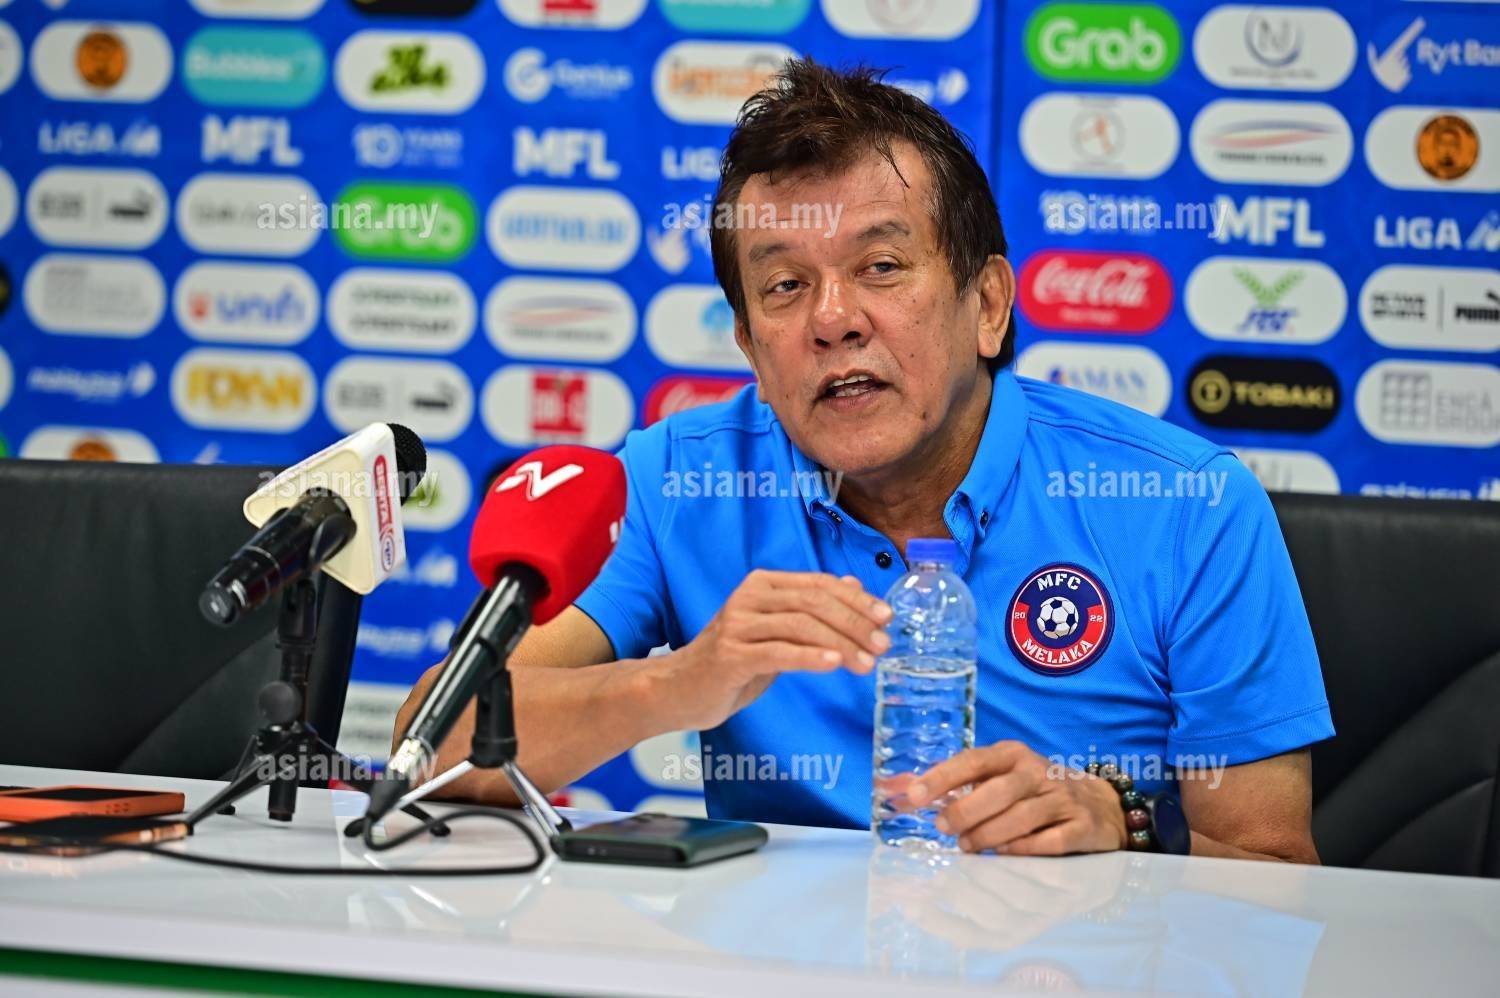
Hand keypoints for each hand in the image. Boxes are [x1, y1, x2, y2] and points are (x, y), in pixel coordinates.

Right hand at [661, 570, 890, 731]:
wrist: (678, 689)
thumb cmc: (731, 662)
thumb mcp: (775, 631)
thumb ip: (809, 609)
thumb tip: (853, 586)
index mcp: (762, 585)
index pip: (819, 584)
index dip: (856, 600)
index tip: (887, 618)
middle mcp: (748, 597)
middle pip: (813, 601)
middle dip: (855, 623)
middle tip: (883, 644)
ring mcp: (737, 625)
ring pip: (801, 625)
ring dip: (841, 644)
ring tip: (866, 663)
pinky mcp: (730, 655)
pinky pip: (779, 652)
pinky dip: (811, 657)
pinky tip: (834, 664)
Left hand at [907, 741, 1126, 855]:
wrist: (1101, 804)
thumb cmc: (1033, 791)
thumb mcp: (998, 777)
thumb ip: (953, 784)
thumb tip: (895, 790)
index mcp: (1011, 755)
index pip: (972, 761)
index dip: (941, 778)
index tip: (913, 796)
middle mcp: (1037, 772)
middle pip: (997, 791)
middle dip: (965, 811)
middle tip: (944, 829)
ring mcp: (1062, 798)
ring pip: (1021, 818)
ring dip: (989, 835)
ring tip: (967, 847)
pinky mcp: (1082, 826)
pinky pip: (1049, 841)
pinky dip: (1023, 850)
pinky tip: (1004, 856)